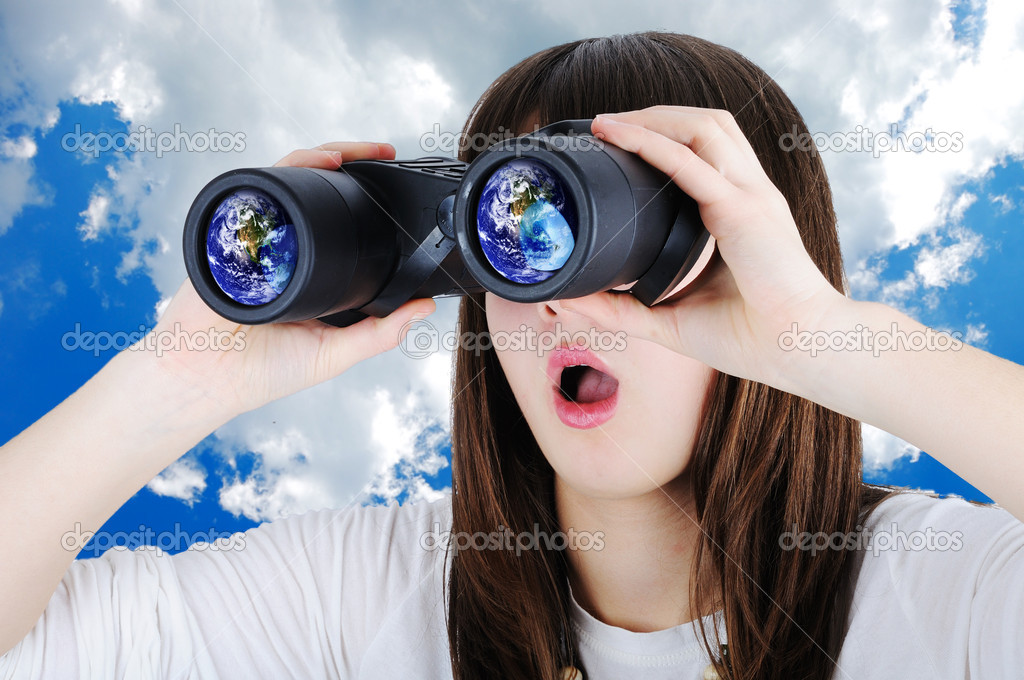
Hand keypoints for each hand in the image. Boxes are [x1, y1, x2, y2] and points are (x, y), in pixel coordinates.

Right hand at [127, 142, 435, 416]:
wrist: (205, 376)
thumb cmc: (263, 371)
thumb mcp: (335, 353)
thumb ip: (380, 333)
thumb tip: (424, 307)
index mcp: (312, 271)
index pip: (343, 224)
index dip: (370, 203)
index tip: (399, 189)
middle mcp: (287, 247)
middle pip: (319, 192)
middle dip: (352, 164)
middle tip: (384, 153)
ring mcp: (260, 235)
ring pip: (293, 181)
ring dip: (324, 157)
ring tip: (357, 153)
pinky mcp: (234, 228)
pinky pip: (262, 185)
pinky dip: (291, 167)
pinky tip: (318, 163)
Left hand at [560, 106, 848, 387]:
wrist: (802, 351)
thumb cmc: (751, 339)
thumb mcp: (670, 323)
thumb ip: (619, 311)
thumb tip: (568, 303)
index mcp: (741, 212)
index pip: (705, 153)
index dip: (663, 138)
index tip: (615, 144)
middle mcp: (749, 194)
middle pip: (706, 125)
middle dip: (655, 115)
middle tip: (604, 125)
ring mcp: (750, 196)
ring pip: (703, 127)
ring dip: (652, 117)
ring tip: (607, 123)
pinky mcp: (743, 211)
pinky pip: (690, 164)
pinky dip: (651, 144)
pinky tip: (620, 136)